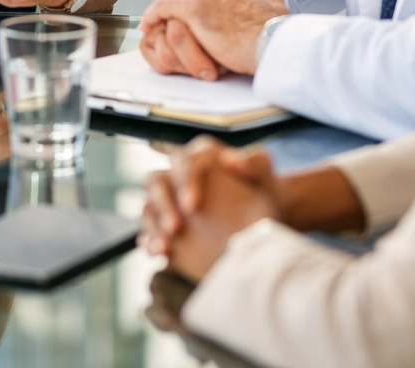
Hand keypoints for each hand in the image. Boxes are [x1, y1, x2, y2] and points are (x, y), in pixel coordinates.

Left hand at [141, 0, 287, 75]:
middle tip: (164, 20)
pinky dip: (152, 15)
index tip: (187, 12)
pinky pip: (163, 7)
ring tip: (152, 24)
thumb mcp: (277, 7)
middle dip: (175, 5)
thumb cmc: (277, 34)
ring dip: (162, 12)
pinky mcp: (193, 8)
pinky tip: (147, 25)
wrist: (274, 43)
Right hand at [142, 137, 279, 280]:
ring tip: (164, 246)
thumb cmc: (264, 198)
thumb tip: (232, 160)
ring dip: (154, 225)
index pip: (185, 161)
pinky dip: (151, 241)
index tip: (193, 205)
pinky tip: (159, 254)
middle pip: (157, 181)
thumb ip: (255, 163)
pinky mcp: (164, 223)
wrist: (263, 222)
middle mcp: (178, 175)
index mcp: (200, 158)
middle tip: (176, 228)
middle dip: (164, 204)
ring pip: (149, 206)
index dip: (184, 180)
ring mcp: (169, 199)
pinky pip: (148, 229)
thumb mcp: (266, 180)